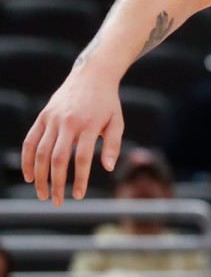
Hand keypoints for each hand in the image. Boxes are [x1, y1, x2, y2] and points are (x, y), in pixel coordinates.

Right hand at [22, 69, 123, 204]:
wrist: (92, 75)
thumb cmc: (107, 103)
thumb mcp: (117, 121)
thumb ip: (113, 145)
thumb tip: (108, 168)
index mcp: (89, 125)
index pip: (81, 158)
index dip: (78, 179)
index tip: (78, 196)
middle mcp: (68, 122)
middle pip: (57, 158)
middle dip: (56, 183)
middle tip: (57, 202)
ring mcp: (52, 119)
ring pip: (40, 152)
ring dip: (39, 176)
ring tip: (43, 194)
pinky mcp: (43, 116)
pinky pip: (30, 141)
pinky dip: (27, 159)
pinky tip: (29, 176)